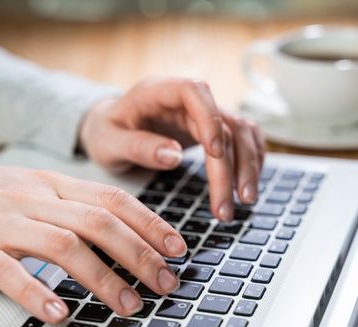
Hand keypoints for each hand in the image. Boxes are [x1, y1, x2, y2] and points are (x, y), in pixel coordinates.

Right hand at [0, 165, 185, 322]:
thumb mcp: (32, 190)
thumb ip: (71, 205)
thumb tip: (118, 228)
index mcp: (52, 184)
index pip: (112, 199)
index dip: (150, 222)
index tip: (177, 246)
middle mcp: (33, 198)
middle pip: (98, 222)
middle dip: (139, 254)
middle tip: (166, 282)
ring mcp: (2, 222)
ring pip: (63, 246)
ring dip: (102, 277)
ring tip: (130, 304)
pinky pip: (7, 271)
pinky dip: (36, 292)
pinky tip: (59, 313)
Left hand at [80, 77, 264, 220]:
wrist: (110, 128)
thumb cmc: (107, 132)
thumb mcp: (109, 142)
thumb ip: (138, 146)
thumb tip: (174, 156)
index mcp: (158, 91)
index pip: (195, 91)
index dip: (210, 118)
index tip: (214, 153)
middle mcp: (186, 99)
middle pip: (223, 122)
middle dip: (231, 165)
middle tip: (227, 206)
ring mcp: (202, 113)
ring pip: (240, 132)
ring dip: (247, 165)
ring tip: (246, 201)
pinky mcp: (211, 128)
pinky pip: (241, 139)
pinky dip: (250, 159)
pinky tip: (248, 183)